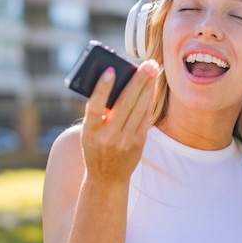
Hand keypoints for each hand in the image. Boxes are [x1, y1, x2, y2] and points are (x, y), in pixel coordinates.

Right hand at [80, 59, 159, 182]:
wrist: (106, 178)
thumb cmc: (95, 148)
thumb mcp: (89, 133)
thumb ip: (98, 113)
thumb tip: (115, 82)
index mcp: (90, 133)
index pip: (95, 108)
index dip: (102, 89)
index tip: (110, 70)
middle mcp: (108, 138)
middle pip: (125, 104)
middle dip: (137, 82)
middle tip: (147, 64)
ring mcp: (125, 142)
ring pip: (139, 109)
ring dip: (147, 87)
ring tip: (152, 70)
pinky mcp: (138, 144)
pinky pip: (145, 118)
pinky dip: (149, 100)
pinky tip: (152, 88)